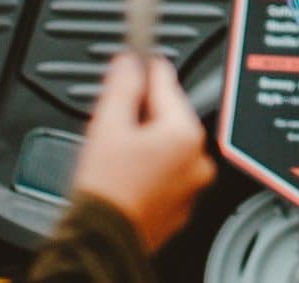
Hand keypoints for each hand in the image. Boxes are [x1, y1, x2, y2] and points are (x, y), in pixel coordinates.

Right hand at [69, 54, 216, 253]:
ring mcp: (192, 184)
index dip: (145, 69)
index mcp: (186, 133)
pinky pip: (168, 174)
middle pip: (169, 115)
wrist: (100, 242)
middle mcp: (198, 157)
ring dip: (147, 142)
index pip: (167, 82)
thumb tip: (129, 61)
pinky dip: (151, 169)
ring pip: (169, 146)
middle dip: (143, 113)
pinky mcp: (181, 205)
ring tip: (116, 155)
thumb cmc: (105, 192)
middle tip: (114, 123)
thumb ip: (121, 86)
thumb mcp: (107, 126)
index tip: (136, 56)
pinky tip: (126, 176)